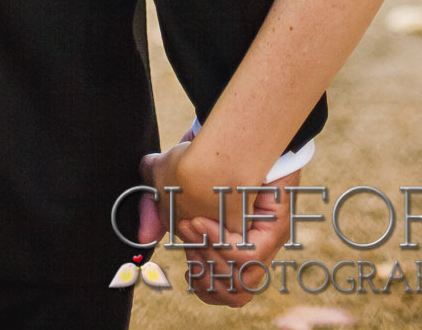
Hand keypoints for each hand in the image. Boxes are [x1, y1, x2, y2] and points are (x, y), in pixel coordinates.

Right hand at [141, 147, 296, 308]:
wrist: (239, 128)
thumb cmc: (208, 153)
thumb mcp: (175, 182)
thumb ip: (158, 208)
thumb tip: (145, 236)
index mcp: (240, 244)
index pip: (228, 292)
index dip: (204, 286)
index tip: (186, 264)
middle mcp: (259, 246)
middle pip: (234, 293)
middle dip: (202, 269)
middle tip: (186, 232)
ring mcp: (270, 238)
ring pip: (239, 279)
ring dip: (207, 255)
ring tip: (192, 225)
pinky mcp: (276, 227)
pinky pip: (246, 256)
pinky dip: (217, 243)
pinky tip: (202, 221)